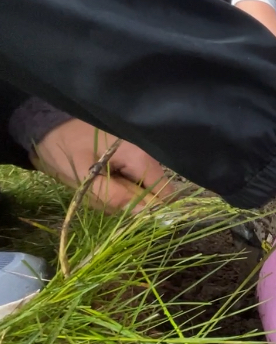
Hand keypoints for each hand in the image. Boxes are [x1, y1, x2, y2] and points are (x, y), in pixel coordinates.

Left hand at [31, 119, 175, 213]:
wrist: (44, 127)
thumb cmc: (63, 149)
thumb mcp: (85, 177)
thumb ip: (114, 196)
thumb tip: (143, 214)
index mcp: (139, 157)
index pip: (164, 193)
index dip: (151, 209)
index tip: (129, 216)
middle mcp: (144, 156)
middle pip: (150, 194)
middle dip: (127, 202)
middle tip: (100, 198)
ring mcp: (136, 157)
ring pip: (138, 190)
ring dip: (118, 197)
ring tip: (93, 189)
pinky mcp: (126, 160)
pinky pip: (128, 183)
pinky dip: (113, 188)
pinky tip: (96, 183)